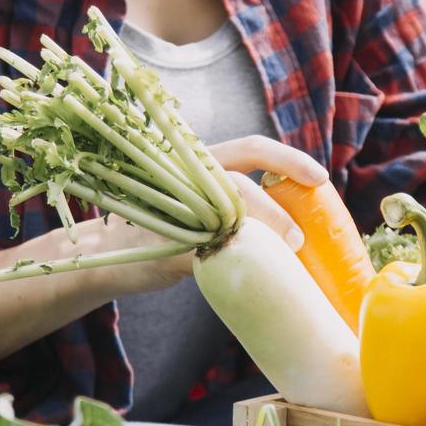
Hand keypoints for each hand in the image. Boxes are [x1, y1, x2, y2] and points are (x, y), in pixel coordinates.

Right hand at [133, 135, 329, 285]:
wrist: (103, 255)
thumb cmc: (161, 230)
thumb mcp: (193, 205)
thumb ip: (230, 203)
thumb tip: (291, 226)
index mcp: (198, 163)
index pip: (251, 148)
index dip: (288, 158)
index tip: (321, 176)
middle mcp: (187, 178)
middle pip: (239, 182)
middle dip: (276, 208)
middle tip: (302, 237)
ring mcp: (174, 211)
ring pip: (227, 215)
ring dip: (262, 234)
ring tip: (288, 254)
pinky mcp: (167, 247)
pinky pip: (211, 254)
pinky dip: (239, 265)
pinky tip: (255, 277)